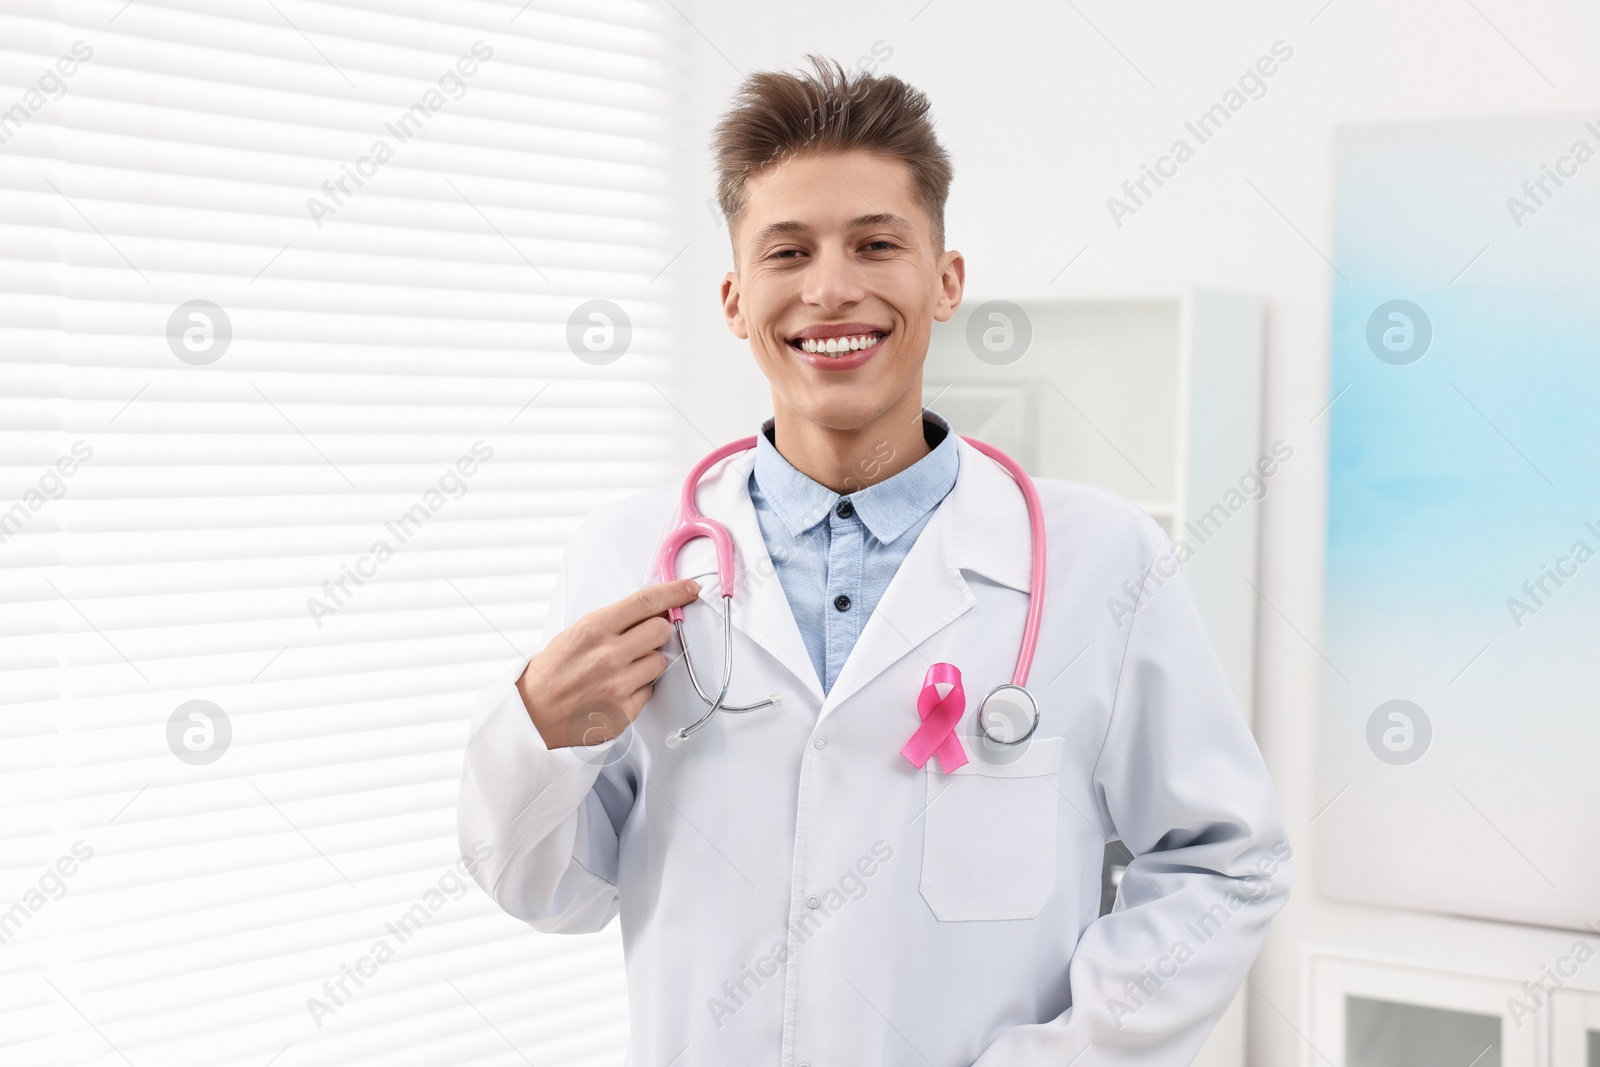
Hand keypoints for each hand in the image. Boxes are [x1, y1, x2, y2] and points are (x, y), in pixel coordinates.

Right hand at [517, 578, 699, 749]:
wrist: (533, 714)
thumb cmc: (554, 671)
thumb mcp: (577, 633)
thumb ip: (613, 622)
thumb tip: (652, 610)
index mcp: (594, 629)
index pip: (646, 601)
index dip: (675, 591)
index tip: (690, 588)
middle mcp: (609, 655)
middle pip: (662, 629)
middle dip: (659, 630)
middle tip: (643, 638)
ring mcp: (619, 684)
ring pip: (660, 661)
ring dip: (648, 662)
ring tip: (623, 668)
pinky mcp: (625, 710)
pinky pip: (650, 689)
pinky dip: (640, 688)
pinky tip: (618, 688)